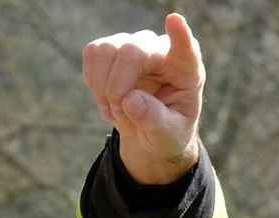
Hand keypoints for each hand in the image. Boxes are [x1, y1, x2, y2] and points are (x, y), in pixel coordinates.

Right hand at [82, 13, 203, 185]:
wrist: (150, 132)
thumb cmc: (167, 132)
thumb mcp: (168, 135)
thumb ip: (154, 120)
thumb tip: (130, 100)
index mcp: (185, 71)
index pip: (186, 49)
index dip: (180, 35)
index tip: (175, 20)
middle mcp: (161, 50)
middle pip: (131, 51)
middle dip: (117, 87)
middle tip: (119, 113)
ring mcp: (135, 45)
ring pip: (106, 50)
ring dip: (102, 87)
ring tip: (115, 111)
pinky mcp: (112, 48)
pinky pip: (92, 54)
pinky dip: (93, 81)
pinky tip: (106, 99)